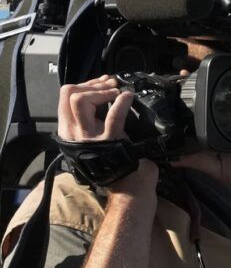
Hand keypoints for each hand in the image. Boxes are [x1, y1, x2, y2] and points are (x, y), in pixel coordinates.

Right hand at [57, 76, 155, 197]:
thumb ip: (90, 118)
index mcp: (68, 130)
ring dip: (101, 91)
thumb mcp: (93, 137)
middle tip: (109, 84)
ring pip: (80, 101)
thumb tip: (98, 92)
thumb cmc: (114, 158)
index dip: (83, 85)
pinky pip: (113, 116)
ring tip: (117, 91)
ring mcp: (89, 137)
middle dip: (91, 84)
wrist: (128, 185)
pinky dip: (122, 102)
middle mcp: (73, 132)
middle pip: (68, 94)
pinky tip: (128, 97)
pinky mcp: (109, 140)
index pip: (64, 97)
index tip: (101, 83)